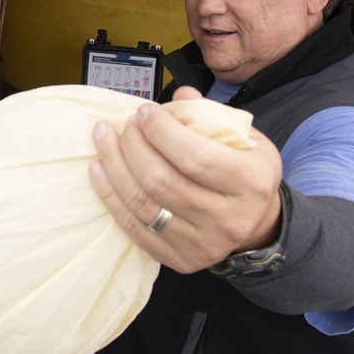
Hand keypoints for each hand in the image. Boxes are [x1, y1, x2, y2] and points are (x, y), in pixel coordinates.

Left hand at [89, 86, 283, 273]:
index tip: (145, 112)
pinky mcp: (178, 258)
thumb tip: (180, 95)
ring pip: (142, 203)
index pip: (195, 157)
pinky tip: (98, 170)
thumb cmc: (245, 174)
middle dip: (133, 146)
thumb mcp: (245, 140)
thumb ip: (211, 116)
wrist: (255, 225)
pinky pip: (133, 226)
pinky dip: (110, 196)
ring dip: (114, 167)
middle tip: (124, 125)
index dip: (162, 132)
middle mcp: (227, 218)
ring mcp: (201, 243)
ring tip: (103, 139)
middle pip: (161, 181)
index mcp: (249, 183)